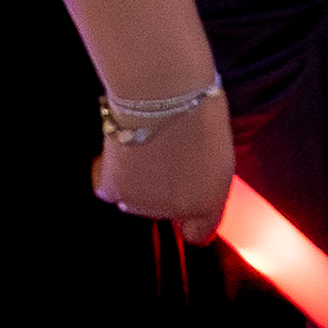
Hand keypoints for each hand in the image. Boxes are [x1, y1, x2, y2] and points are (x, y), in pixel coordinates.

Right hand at [90, 90, 230, 239]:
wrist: (162, 95)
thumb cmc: (196, 110)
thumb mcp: (218, 150)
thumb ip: (206, 178)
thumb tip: (191, 180)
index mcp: (210, 202)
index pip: (198, 232)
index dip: (190, 219)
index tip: (185, 202)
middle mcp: (176, 210)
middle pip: (164, 211)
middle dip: (163, 190)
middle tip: (163, 156)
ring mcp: (144, 203)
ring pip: (135, 201)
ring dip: (137, 182)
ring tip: (142, 148)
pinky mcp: (115, 189)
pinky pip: (109, 190)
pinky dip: (110, 175)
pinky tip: (119, 155)